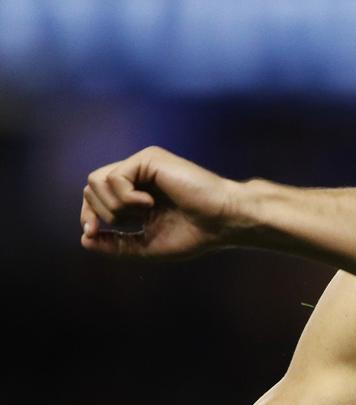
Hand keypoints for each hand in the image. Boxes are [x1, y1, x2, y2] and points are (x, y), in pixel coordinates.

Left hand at [80, 146, 242, 257]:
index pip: (94, 196)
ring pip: (96, 180)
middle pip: (90, 187)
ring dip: (113, 205)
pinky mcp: (150, 158)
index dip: (87, 214)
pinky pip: (115, 177)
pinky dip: (126, 198)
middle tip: (132, 222)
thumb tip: (84, 239)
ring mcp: (143, 165)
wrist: (222, 222)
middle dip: (101, 212)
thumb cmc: (194, 234)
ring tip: (143, 212)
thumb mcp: (146, 246)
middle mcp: (138, 176)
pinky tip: (149, 203)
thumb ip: (115, 244)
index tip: (92, 232)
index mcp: (136, 194)